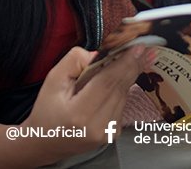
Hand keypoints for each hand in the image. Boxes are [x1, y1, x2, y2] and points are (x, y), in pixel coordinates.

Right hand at [21, 46, 153, 157]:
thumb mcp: (54, 79)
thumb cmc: (47, 110)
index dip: (124, 63)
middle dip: (133, 65)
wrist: (45, 142)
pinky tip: (113, 83)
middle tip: (144, 49)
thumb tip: (101, 54)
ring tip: (131, 59)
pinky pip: (122, 103)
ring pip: (124, 95)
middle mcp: (97, 126)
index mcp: (79, 113)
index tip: (138, 48)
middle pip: (120, 87)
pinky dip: (120, 90)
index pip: (108, 82)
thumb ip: (75, 61)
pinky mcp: (113, 133)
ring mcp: (107, 132)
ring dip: (127, 76)